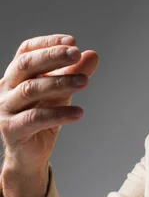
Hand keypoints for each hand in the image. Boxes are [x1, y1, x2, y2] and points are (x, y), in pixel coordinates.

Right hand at [0, 34, 98, 173]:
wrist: (30, 154)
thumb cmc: (44, 116)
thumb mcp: (62, 92)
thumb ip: (75, 73)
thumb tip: (93, 54)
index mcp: (16, 74)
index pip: (26, 50)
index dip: (48, 43)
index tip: (73, 42)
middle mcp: (6, 88)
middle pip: (26, 65)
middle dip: (52, 56)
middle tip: (77, 54)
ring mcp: (6, 108)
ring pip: (31, 89)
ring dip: (60, 83)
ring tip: (85, 82)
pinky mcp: (11, 129)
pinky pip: (35, 118)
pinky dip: (59, 113)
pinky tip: (79, 113)